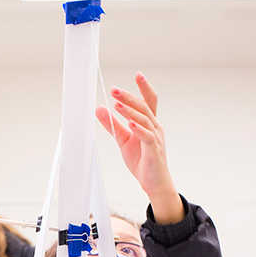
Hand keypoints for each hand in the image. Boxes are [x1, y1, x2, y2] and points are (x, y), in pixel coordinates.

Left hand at [95, 72, 183, 223]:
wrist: (154, 182)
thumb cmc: (142, 160)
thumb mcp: (122, 139)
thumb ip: (112, 124)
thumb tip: (99, 108)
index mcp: (149, 123)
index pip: (149, 101)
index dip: (144, 88)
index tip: (138, 74)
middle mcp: (155, 127)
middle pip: (144, 107)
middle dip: (129, 97)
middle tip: (114, 89)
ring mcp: (156, 138)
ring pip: (145, 120)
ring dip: (130, 111)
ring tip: (118, 104)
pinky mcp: (154, 151)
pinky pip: (147, 137)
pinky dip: (139, 129)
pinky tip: (130, 124)